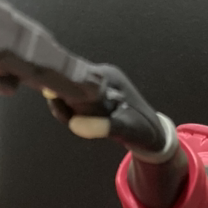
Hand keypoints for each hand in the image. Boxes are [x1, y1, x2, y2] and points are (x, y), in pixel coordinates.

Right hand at [45, 64, 168, 154]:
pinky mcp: (96, 95)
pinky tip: (79, 122)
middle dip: (62, 100)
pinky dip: (72, 112)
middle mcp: (101, 76)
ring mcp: (98, 85)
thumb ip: (101, 126)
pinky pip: (76, 100)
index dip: (61, 85)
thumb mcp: (124, 128)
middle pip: (70, 81)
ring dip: (67, 108)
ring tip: (73, 121)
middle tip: (66, 117)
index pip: (76, 73)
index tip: (54, 99)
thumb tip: (74, 124)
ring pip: (70, 92)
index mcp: (108, 77)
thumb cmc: (143, 129)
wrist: (153, 134)